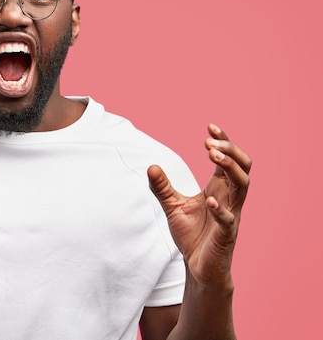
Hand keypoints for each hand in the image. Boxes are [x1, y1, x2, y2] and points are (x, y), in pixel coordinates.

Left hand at [148, 124, 250, 285]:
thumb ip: (162, 187)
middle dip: (230, 151)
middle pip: (243, 167)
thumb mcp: (172, 206)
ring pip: (243, 186)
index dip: (223, 141)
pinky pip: (228, 220)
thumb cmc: (192, 235)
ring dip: (230, 169)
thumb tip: (150, 166)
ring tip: (213, 155)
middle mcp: (229, 199)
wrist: (198, 267)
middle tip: (210, 142)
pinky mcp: (226, 235)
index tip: (210, 126)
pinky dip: (221, 209)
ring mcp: (230, 215)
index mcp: (220, 189)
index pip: (229, 159)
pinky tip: (210, 201)